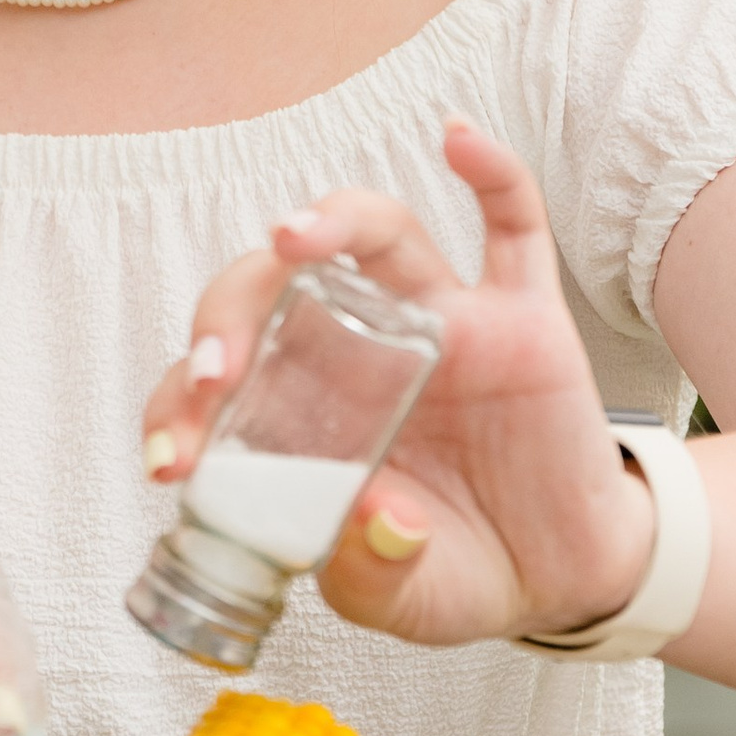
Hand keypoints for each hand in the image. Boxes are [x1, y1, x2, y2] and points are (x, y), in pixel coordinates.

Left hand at [140, 119, 655, 647]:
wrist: (563, 579)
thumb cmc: (457, 571)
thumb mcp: (399, 598)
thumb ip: (372, 573)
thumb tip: (376, 521)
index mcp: (305, 409)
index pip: (221, 374)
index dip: (182, 404)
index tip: (172, 460)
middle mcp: (361, 348)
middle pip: (280, 286)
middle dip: (231, 313)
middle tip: (218, 369)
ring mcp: (443, 324)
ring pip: (380, 237)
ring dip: (331, 221)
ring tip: (294, 238)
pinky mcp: (523, 319)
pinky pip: (513, 225)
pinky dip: (491, 172)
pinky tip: (459, 137)